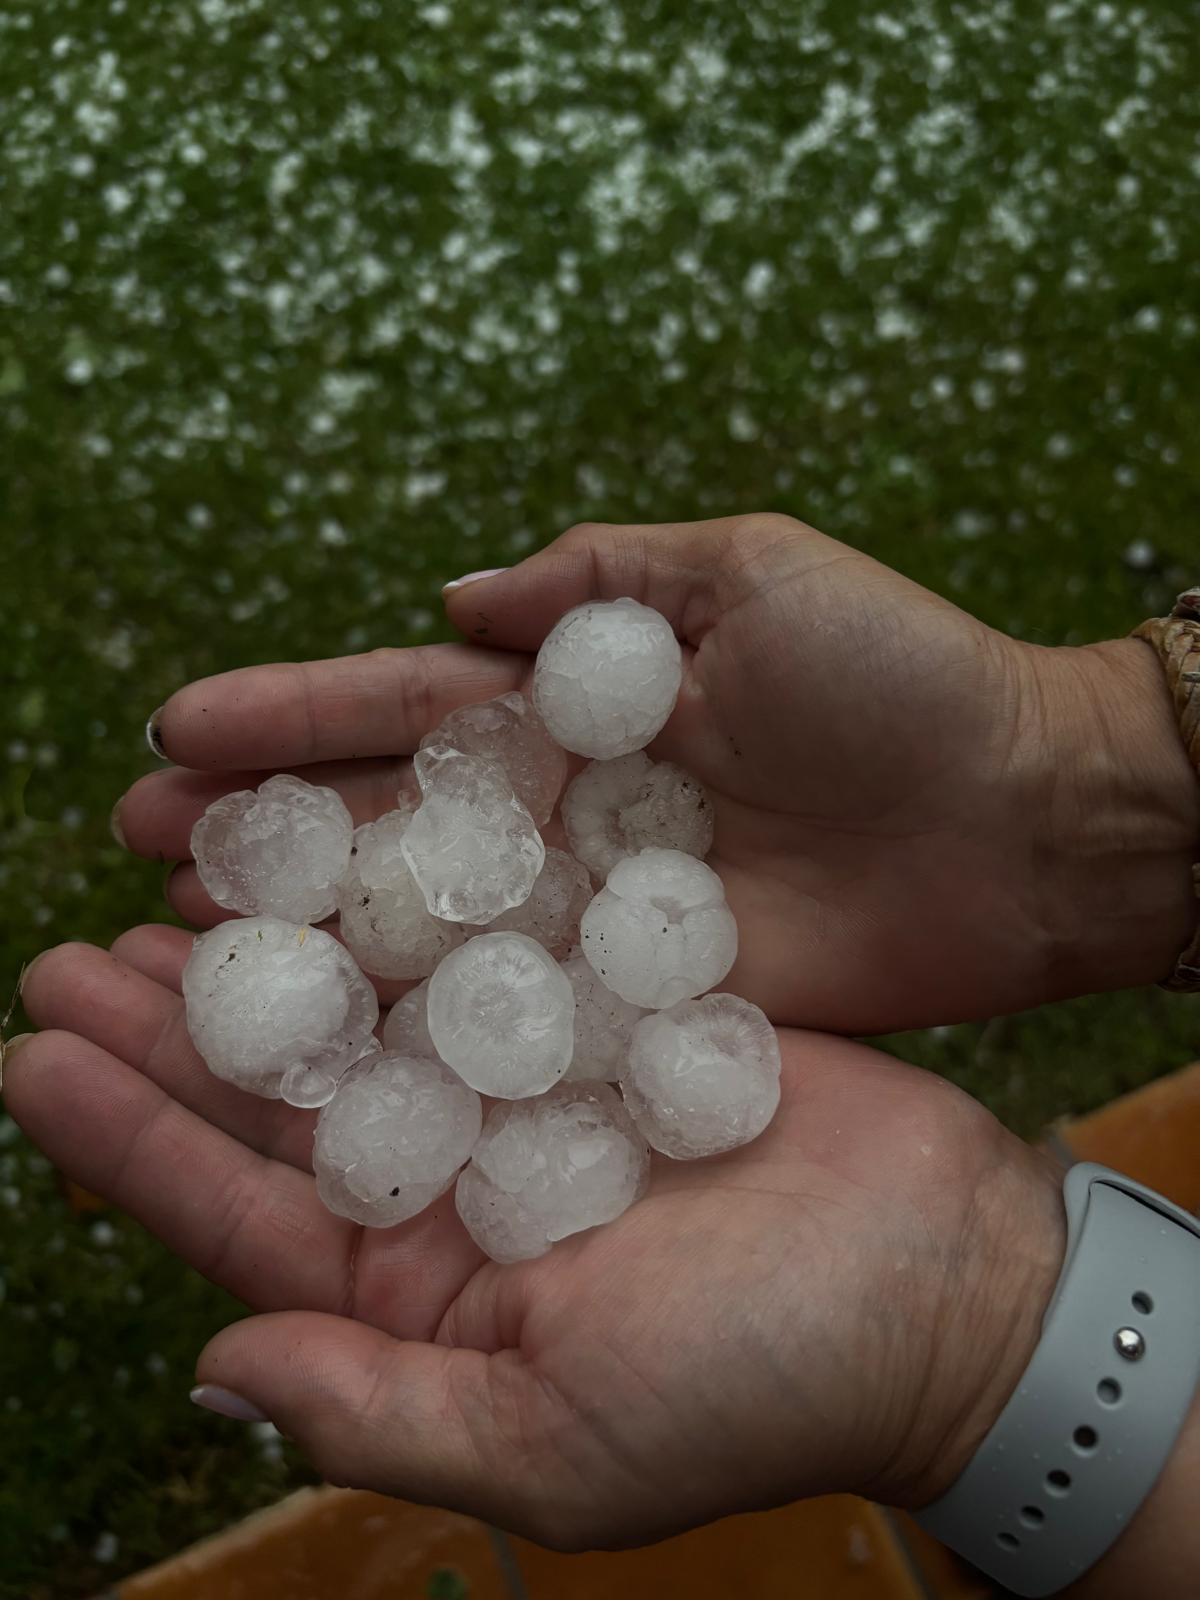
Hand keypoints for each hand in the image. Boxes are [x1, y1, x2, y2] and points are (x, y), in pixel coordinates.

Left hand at [5, 931, 1062, 1546]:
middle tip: (72, 952)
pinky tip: (350, 850)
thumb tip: (213, 1367)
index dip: (136, 1141)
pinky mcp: (613, 1012)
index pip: (250, 1216)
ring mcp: (539, 1090)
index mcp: (435, 1299)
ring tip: (176, 881)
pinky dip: (415, 904)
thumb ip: (379, 1412)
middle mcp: (469, 1189)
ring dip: (282, 951)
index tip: (38, 1058)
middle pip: (295, 1096)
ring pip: (376, 1009)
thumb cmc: (769, 1383)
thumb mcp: (565, 1448)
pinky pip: (491, 950)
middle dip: (179, 1026)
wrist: (953, 1281)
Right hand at [115, 513, 1196, 1032]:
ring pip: (422, 929)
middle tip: (131, 844)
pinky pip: (510, 1018)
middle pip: (384, 825)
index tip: (174, 726)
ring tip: (183, 938)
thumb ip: (602, 580)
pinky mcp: (641, 1009)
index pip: (406, 710)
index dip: (293, 717)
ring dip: (306, 933)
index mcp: (579, 708)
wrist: (1025, 823)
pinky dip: (417, 1028)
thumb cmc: (901, 680)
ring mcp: (595, 920)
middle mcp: (566, 816)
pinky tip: (322, 1042)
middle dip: (260, 828)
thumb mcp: (751, 577)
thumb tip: (458, 603)